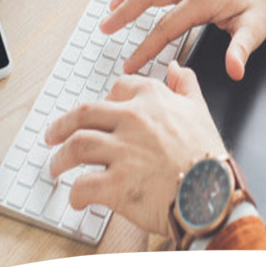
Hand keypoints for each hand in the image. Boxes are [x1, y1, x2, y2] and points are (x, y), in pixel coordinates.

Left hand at [45, 61, 226, 235]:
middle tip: (52, 136)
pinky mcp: (117, 184)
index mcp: (152, 99)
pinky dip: (75, 194)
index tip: (96, 113)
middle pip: (83, 114)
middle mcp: (133, 119)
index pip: (117, 88)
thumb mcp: (200, 110)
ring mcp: (123, 151)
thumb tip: (176, 68)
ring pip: (76, 146)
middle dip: (61, 126)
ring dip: (60, 158)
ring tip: (56, 167)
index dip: (104, 100)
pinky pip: (83, 186)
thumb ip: (186, 85)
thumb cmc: (208, 156)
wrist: (213, 194)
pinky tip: (78, 198)